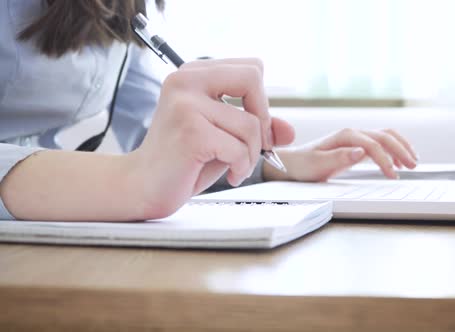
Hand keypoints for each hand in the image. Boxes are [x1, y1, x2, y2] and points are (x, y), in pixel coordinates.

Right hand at [130, 58, 294, 217]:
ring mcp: (186, 105)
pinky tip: (229, 175)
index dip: (261, 100)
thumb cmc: (183, 160)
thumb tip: (289, 131)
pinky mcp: (191, 132)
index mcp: (194, 74)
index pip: (251, 68)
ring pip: (250, 124)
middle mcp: (186, 81)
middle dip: (262, 118)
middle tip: (254, 145)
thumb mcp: (226, 136)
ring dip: (250, 154)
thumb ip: (257, 126)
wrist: (143, 186)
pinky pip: (239, 149)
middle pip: (252, 78)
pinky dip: (241, 167)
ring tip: (233, 166)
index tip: (254, 127)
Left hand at [263, 128, 416, 181]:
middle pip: (384, 135)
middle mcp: (352, 134)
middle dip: (401, 150)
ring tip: (413, 162)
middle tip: (413, 166)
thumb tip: (361, 151)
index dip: (385, 159)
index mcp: (345, 136)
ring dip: (401, 146)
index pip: (372, 144)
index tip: (393, 176)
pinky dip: (394, 150)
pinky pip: (380, 143)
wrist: (292, 165)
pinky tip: (400, 161)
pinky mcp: (356, 147)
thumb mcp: (318, 164)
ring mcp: (355, 139)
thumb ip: (339, 158)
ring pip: (385, 136)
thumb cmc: (303, 166)